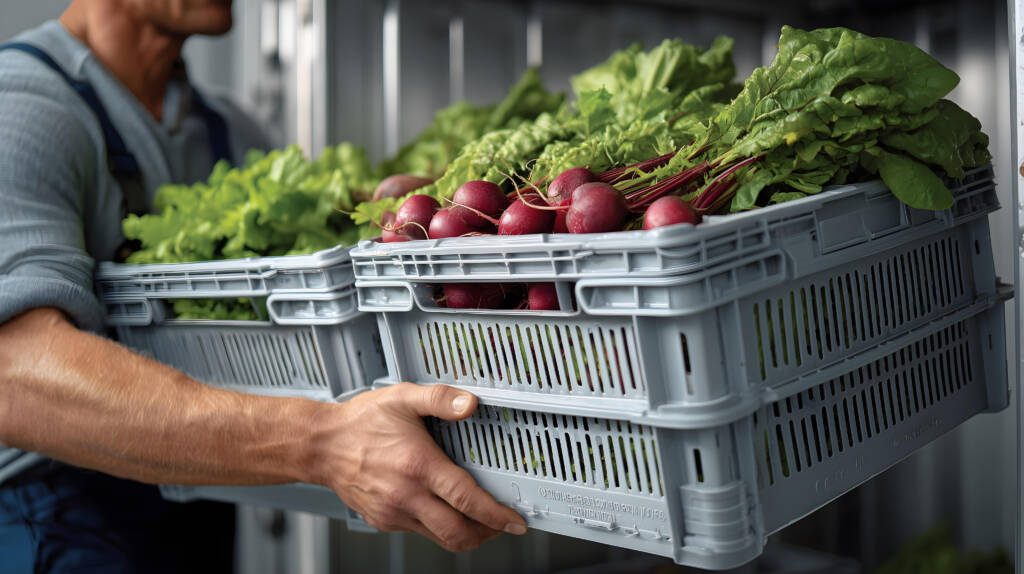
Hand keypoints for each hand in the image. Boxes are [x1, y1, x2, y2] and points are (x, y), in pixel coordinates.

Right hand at [307, 383, 526, 551]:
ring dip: (465, 534)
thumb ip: (440, 398)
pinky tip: (443, 509)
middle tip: (502, 524)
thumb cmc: (360, 422)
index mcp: (418, 466)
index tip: (514, 520)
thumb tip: (470, 403)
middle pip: (457, 532)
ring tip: (478, 519)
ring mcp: (394, 512)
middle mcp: (406, 495)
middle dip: (487, 533)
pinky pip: (419, 532)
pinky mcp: (383, 521)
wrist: (320, 445)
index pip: (467, 500)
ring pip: (440, 538)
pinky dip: (438, 527)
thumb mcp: (402, 398)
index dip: (496, 515)